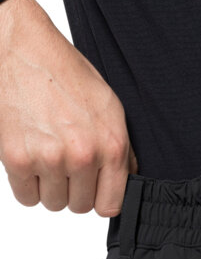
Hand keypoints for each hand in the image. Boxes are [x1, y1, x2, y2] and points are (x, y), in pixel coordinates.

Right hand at [0, 0, 137, 215]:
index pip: (111, 205)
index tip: (93, 190)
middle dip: (73, 190)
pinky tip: (31, 159)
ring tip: (48, 157)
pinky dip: (26, 184)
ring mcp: (50, 159)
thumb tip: (126, 181)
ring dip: (49, 188)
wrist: (24, 51)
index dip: (101, 199)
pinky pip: (25, 197)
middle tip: (66, 163)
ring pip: (53, 204)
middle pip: (80, 207)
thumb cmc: (66, 76)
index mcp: (112, 146)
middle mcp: (83, 156)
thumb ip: (122, 150)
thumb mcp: (110, 108)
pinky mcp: (18, 159)